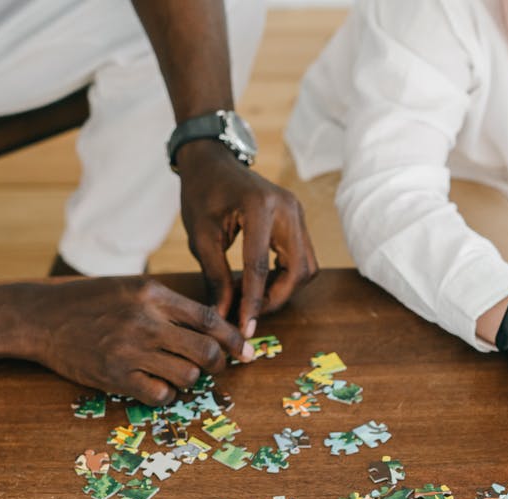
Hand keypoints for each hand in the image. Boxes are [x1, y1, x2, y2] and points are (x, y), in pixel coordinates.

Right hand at [20, 277, 252, 405]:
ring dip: (189, 380)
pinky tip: (156, 386)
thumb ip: (168, 303)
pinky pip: (161, 395)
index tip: (246, 351)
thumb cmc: (89, 301)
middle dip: (219, 364)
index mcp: (153, 294)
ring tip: (177, 373)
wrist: (40, 317)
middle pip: (206, 351)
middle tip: (216, 367)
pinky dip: (166, 395)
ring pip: (187, 376)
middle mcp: (145, 321)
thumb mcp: (130, 287)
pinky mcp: (115, 376)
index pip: (209, 319)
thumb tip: (212, 324)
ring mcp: (130, 350)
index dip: (233, 338)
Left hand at [176, 140, 316, 335]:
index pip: (260, 266)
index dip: (253, 302)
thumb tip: (223, 316)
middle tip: (250, 313)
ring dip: (284, 289)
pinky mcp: (297, 219)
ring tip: (252, 297)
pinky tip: (260, 282)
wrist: (213, 162)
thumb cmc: (201, 193)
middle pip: (298, 270)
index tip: (245, 328)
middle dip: (277, 298)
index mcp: (259, 207)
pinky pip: (302, 257)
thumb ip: (215, 277)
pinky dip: (285, 275)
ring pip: (306, 267)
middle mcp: (287, 208)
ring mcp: (297, 212)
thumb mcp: (200, 237)